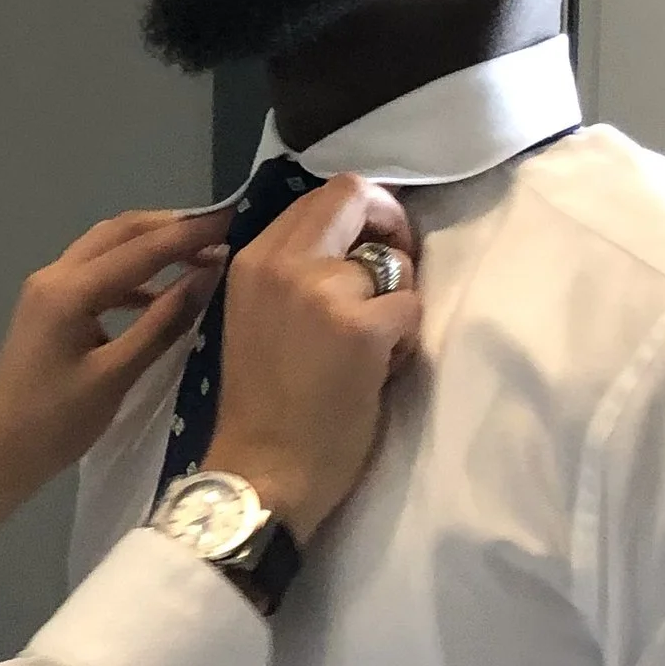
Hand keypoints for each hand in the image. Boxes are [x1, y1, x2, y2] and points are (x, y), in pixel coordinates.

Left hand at [0, 207, 230, 573]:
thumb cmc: (57, 423)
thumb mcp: (117, 375)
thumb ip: (163, 322)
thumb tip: (208, 275)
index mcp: (68, 290)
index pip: (141, 248)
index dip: (190, 234)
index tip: (235, 220)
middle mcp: (54, 275)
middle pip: (120, 232)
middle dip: (171, 229)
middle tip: (221, 231)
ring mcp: (47, 289)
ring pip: (107, 249)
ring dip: (152, 248)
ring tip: (200, 258)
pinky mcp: (49, 307)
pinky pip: (97, 274)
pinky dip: (132, 275)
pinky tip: (161, 296)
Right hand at [208, 175, 420, 542]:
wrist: (262, 471)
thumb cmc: (264, 405)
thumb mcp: (259, 315)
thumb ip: (295, 271)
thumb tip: (352, 238)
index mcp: (253, 259)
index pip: (321, 194)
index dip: (362, 213)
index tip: (371, 248)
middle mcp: (283, 262)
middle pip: (356, 197)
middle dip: (390, 229)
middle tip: (393, 277)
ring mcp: (323, 292)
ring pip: (393, 262)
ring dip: (396, 301)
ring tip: (370, 348)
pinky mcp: (362, 328)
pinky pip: (411, 306)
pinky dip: (404, 340)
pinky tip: (377, 372)